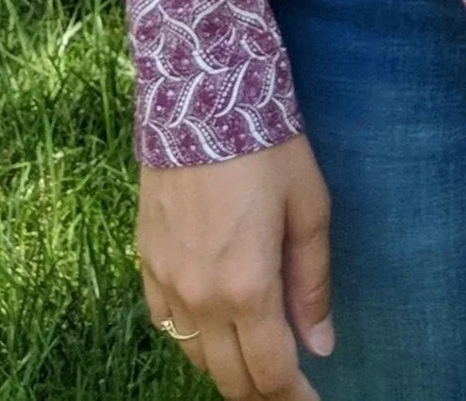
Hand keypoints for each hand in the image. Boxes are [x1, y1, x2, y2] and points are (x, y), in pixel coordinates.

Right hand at [134, 131, 334, 398]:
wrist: (201, 94)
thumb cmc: (267, 146)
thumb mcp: (308, 207)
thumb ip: (313, 283)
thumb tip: (321, 345)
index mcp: (247, 287)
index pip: (271, 373)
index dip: (295, 397)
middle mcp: (200, 296)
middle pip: (230, 378)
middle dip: (263, 390)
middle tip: (289, 382)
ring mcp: (166, 281)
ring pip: (194, 357)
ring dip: (226, 366)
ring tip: (256, 353)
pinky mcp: (144, 260)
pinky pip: (165, 323)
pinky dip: (192, 336)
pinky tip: (213, 322)